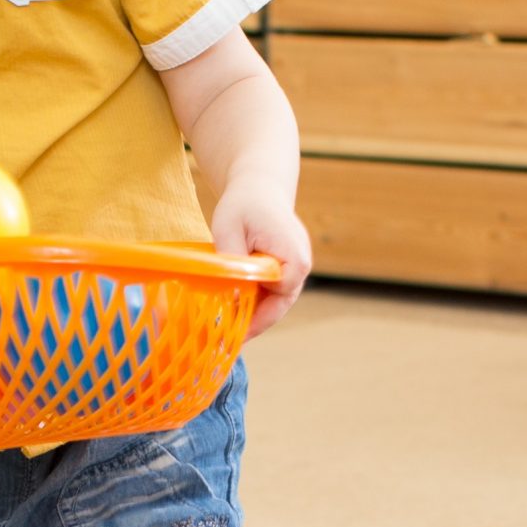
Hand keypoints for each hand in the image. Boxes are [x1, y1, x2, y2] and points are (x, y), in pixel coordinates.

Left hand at [208, 174, 311, 339]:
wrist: (258, 186)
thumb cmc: (242, 205)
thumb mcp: (228, 230)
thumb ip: (232, 264)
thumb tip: (231, 299)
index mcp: (294, 257)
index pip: (279, 298)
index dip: (255, 315)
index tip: (230, 327)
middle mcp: (302, 265)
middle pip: (278, 306)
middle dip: (252, 323)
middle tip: (224, 340)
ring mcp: (296, 268)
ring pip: (274, 302)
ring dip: (252, 314)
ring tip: (224, 329)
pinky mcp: (286, 269)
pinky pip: (271, 292)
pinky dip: (253, 302)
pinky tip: (231, 310)